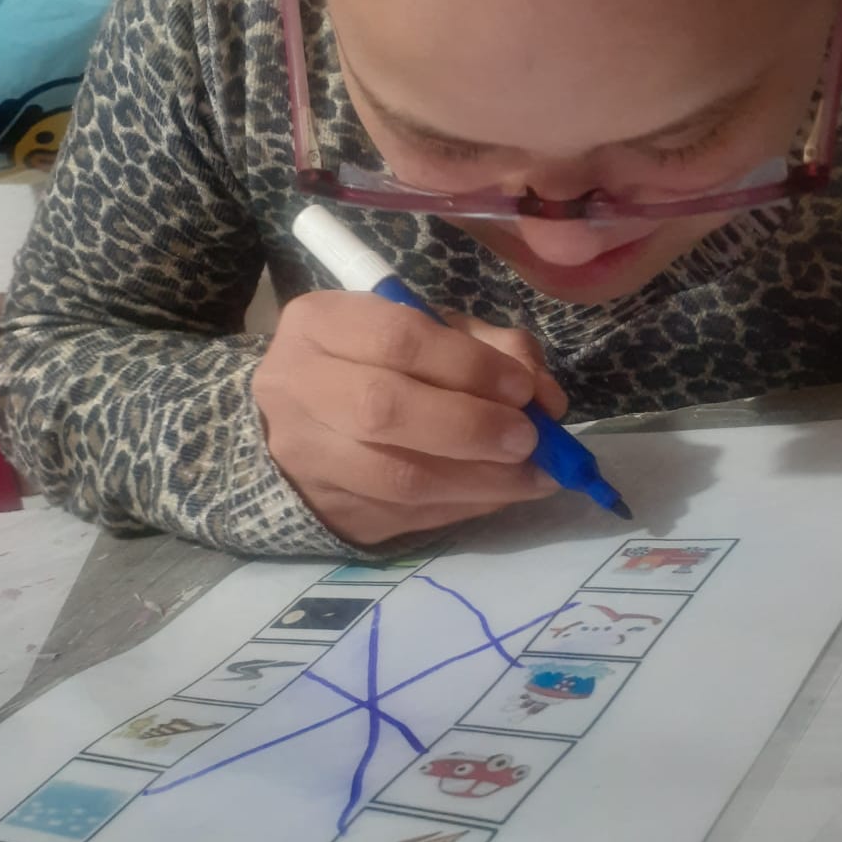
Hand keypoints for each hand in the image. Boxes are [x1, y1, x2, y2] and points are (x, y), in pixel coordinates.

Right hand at [252, 293, 568, 545]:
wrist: (301, 423)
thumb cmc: (376, 363)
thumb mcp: (427, 331)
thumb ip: (487, 349)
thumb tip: (544, 396)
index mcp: (319, 325)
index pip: (398, 339)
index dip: (469, 366)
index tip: (521, 388)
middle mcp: (297, 387)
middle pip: (385, 410)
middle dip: (471, 426)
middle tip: (527, 437)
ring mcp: (307, 457)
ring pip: (397, 477)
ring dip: (480, 478)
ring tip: (532, 474)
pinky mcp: (329, 510)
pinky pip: (408, 516)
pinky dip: (466, 505)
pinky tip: (501, 492)